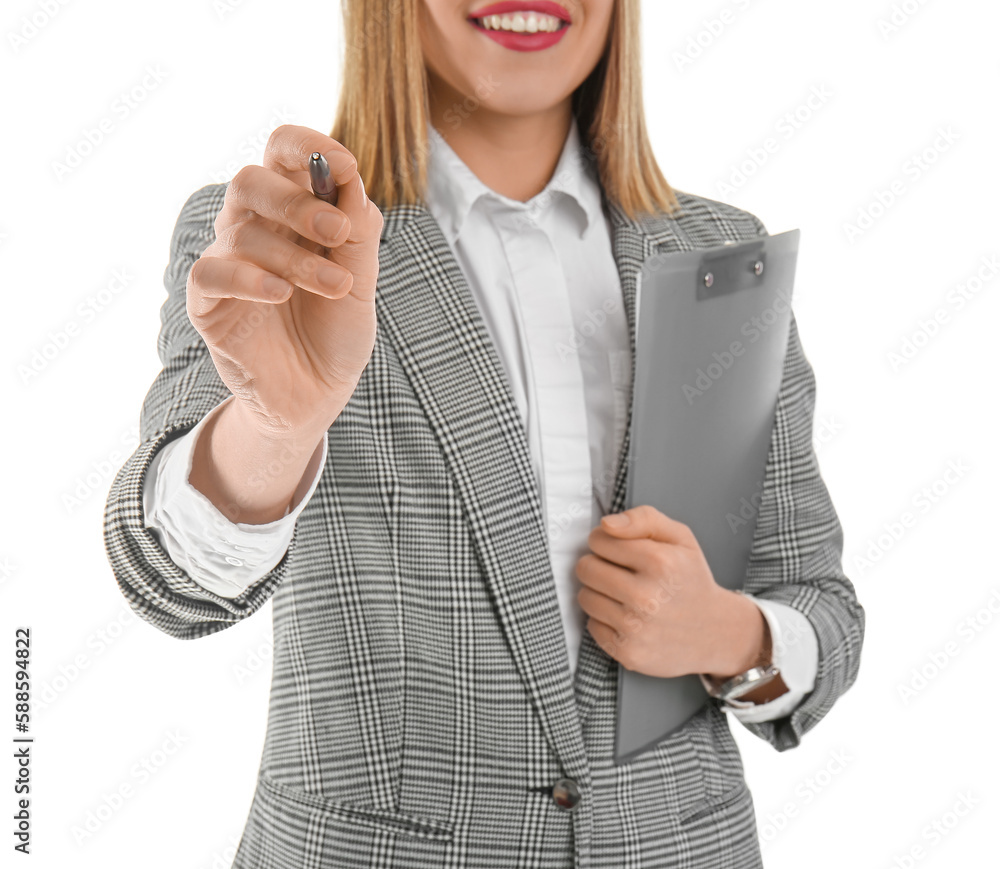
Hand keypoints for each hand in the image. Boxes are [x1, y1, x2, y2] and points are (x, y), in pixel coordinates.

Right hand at [186, 124, 383, 442]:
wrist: (318, 394)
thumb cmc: (336, 331)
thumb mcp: (361, 282)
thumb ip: (358, 232)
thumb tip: (350, 178)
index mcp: (291, 211)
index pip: (281, 152)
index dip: (307, 146)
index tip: (344, 164)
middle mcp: (253, 228)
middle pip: (251, 180)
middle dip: (297, 202)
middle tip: (337, 233)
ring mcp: (227, 262)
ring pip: (242, 231)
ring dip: (296, 258)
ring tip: (336, 289)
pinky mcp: (207, 303)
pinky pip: (212, 272)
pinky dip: (248, 278)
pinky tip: (280, 294)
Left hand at [574, 504, 767, 678]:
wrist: (715, 632)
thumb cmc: (691, 580)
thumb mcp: (680, 538)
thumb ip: (643, 518)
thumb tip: (606, 525)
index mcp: (659, 562)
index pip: (597, 540)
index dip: (606, 542)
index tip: (620, 551)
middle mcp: (646, 596)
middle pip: (585, 569)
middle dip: (598, 566)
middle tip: (621, 573)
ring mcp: (636, 627)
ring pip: (585, 597)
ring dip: (600, 593)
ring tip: (626, 596)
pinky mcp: (628, 652)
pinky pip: (592, 625)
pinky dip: (605, 620)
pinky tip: (629, 618)